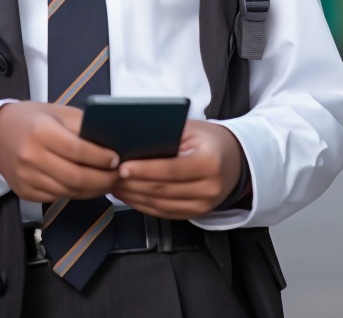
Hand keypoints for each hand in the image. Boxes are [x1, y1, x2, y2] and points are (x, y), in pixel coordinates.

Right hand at [0, 101, 118, 202]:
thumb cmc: (32, 119)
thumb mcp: (57, 112)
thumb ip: (83, 127)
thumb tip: (112, 143)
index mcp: (41, 132)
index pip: (78, 150)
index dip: (101, 158)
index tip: (117, 159)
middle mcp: (31, 157)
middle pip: (76, 177)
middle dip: (103, 180)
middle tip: (117, 176)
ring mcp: (26, 178)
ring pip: (69, 191)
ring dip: (93, 190)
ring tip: (107, 182)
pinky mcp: (25, 192)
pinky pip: (57, 197)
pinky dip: (76, 193)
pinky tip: (87, 186)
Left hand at [111, 120, 243, 219]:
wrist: (233, 159)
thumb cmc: (207, 139)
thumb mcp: (190, 129)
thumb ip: (164, 135)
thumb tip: (129, 142)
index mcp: (209, 162)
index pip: (171, 169)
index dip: (144, 170)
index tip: (121, 167)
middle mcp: (209, 187)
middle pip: (162, 190)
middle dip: (132, 184)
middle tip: (109, 175)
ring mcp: (204, 205)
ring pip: (160, 204)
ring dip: (133, 196)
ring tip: (113, 185)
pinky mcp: (195, 214)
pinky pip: (163, 213)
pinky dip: (142, 205)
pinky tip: (127, 195)